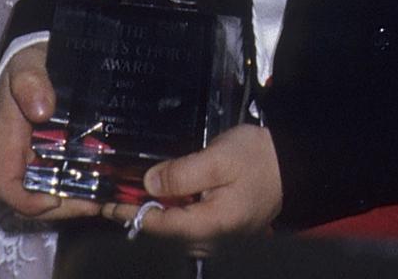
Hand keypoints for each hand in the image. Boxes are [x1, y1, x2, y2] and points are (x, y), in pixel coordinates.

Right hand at [0, 45, 91, 221]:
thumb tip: (41, 110)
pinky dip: (85, 189)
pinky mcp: (56, 158)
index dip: (27, 201)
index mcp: (6, 142)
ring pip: (53, 196)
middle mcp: (20, 159)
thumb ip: (29, 83)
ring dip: (77, 202)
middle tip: (94, 202)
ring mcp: (38, 161)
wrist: (39, 59)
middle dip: (63, 207)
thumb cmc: (27, 65)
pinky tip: (107, 186)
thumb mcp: (26, 66)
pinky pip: (67, 182)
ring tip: (106, 198)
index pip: (6, 185)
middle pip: (33, 200)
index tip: (54, 198)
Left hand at [111, 123, 282, 245]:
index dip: (131, 213)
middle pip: (164, 233)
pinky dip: (167, 212)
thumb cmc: (256, 158)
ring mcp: (216, 237)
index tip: (106, 203)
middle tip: (107, 200)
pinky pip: (186, 224)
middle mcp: (211, 239)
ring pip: (173, 231)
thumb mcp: (219, 157)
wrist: (291, 164)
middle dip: (135, 216)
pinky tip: (156, 198)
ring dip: (149, 215)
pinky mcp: (219, 228)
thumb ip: (183, 173)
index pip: (160, 225)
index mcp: (210, 225)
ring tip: (124, 198)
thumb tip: (149, 183)